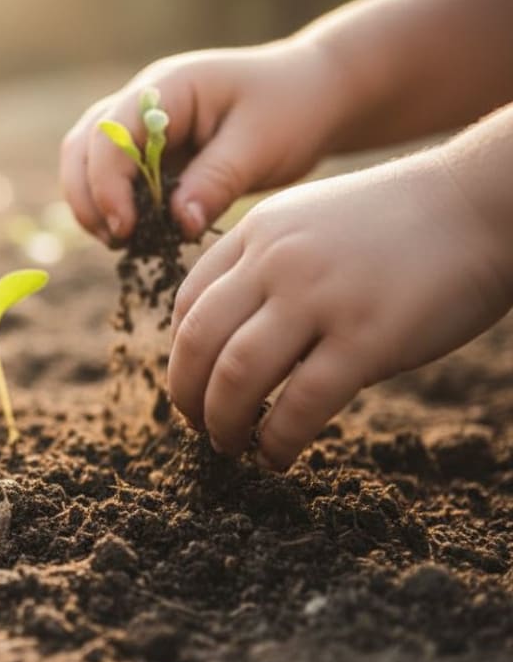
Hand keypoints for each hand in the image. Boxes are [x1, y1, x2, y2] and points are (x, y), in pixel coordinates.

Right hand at [60, 39, 346, 242]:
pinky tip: (139, 235)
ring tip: (123, 242)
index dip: (107, 185)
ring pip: (86, 161)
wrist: (313, 94)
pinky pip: (112, 177)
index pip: (110, 134)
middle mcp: (142, 100)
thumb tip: (177, 225)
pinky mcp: (149, 150)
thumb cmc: (292, 108)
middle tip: (116, 241)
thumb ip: (216, 182)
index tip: (126, 230)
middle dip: (87, 197)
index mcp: (167, 87)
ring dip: (93, 203)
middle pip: (82, 146)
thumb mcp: (260, 146)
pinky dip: (115, 206)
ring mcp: (140, 124)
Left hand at [168, 150, 512, 468]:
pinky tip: (277, 456)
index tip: (190, 386)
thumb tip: (229, 334)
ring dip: (222, 424)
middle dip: (186, 397)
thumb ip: (266, 266)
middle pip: (198, 344)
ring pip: (236, 377)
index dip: (179, 357)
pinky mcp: (367, 338)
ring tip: (231, 446)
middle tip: (197, 426)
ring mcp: (321, 299)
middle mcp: (277, 262)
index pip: (187, 305)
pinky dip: (277, 441)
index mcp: (257, 233)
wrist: (482, 205)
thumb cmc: (399, 224)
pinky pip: (301, 405)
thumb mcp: (310, 223)